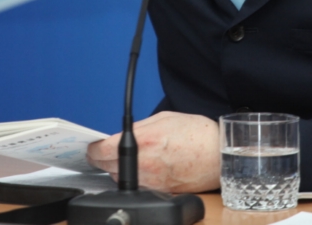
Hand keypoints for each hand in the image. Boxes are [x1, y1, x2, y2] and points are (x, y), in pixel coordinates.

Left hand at [86, 111, 219, 192]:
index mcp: (143, 142)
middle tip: (107, 150)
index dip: (93, 148)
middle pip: (105, 167)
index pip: (101, 151)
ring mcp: (151, 182)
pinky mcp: (158, 193)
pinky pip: (136, 186)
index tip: (92, 146)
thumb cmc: (196, 134)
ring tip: (131, 156)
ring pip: (119, 179)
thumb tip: (118, 135)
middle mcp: (144, 165)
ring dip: (118, 169)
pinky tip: (145, 167)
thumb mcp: (164, 118)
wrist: (219, 156)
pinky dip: (135, 177)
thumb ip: (138, 128)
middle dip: (103, 158)